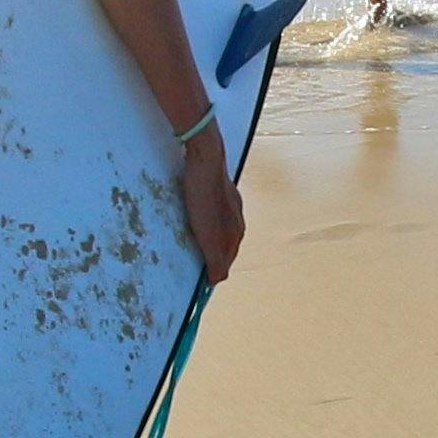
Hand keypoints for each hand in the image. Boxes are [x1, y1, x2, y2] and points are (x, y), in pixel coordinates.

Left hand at [178, 133, 246, 283]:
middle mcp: (238, 219)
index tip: (202, 281)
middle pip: (227, 246)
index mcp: (236, 231)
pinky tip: (200, 220)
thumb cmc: (204, 195)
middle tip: (200, 266)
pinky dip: (209, 224)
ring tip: (199, 246)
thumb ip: (215, 257)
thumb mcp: (207, 232)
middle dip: (216, 258)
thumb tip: (218, 281)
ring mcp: (231, 203)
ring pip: (223, 230)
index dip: (215, 272)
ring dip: (212, 241)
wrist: (205, 156)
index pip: (227, 261)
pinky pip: (216, 214)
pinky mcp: (220, 190)